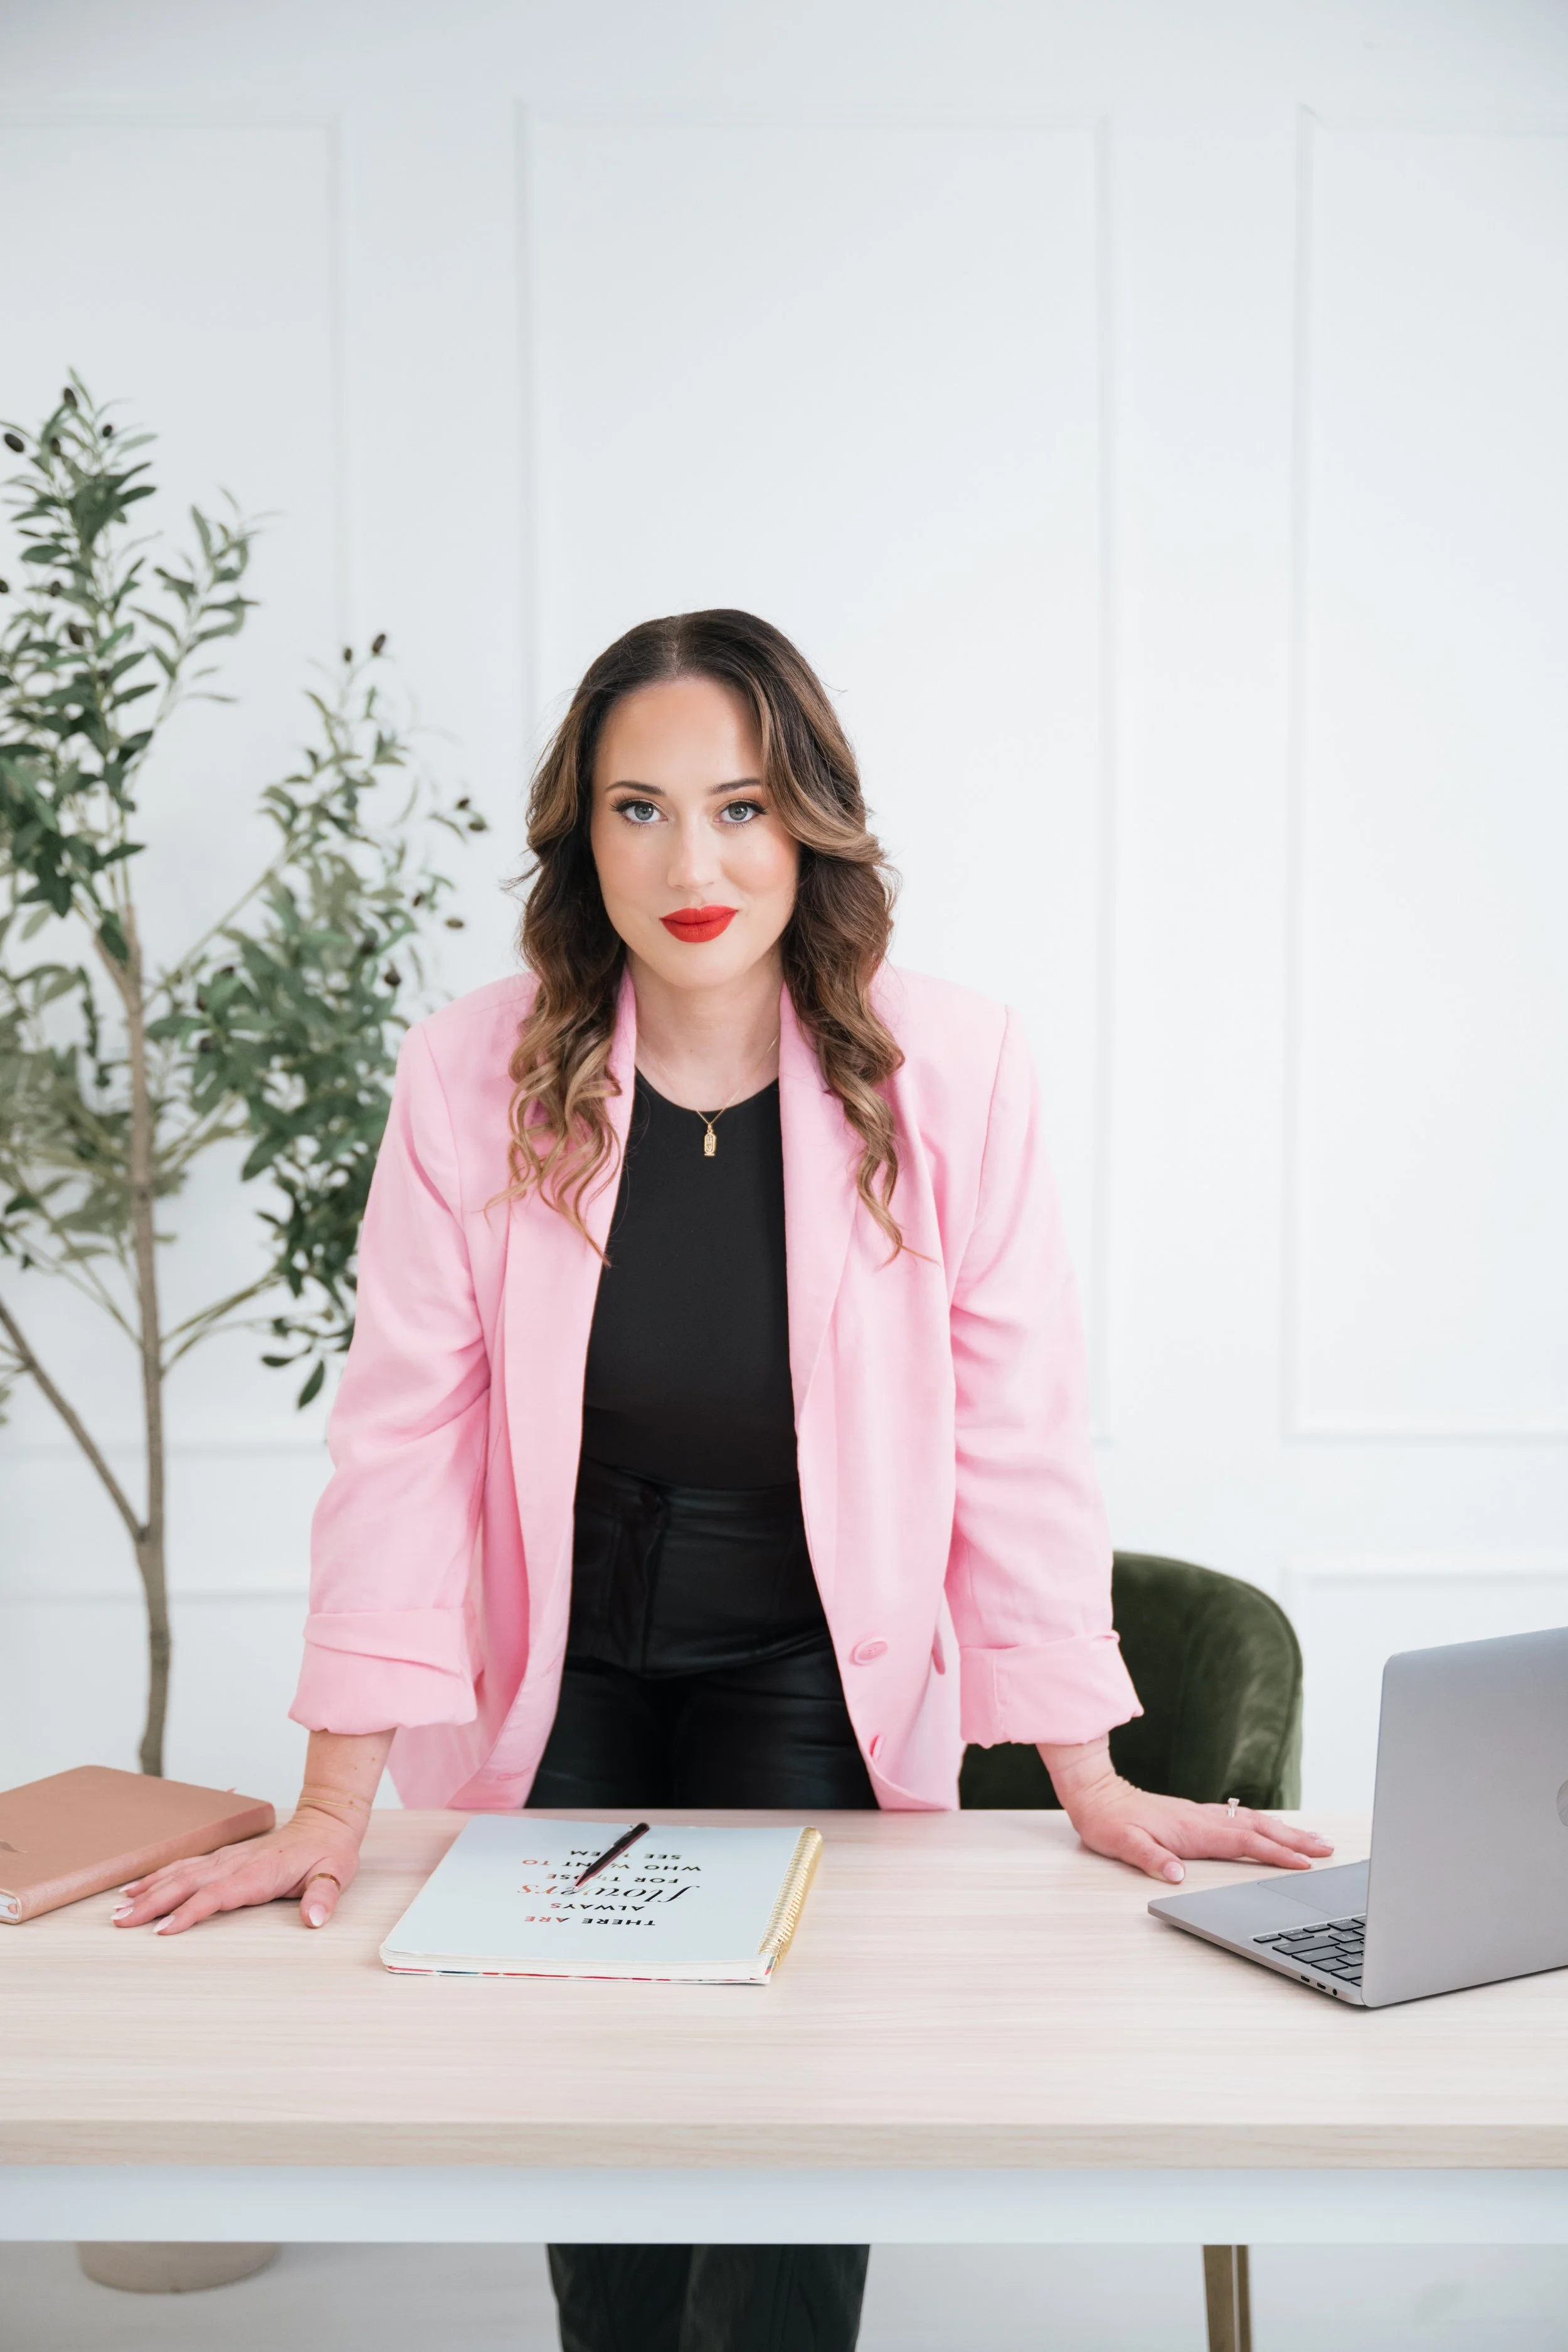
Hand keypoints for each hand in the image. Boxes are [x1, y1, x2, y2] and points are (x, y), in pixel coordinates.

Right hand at [112, 1795, 369, 1935]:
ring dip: (149, 1890)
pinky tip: (138, 1888)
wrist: (326, 1822)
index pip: (217, 1894)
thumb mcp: (335, 1874)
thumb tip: (313, 1918)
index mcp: (259, 1872)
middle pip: (187, 1883)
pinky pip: (185, 1866)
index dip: (190, 1912)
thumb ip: (322, 1896)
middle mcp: (236, 1863)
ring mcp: (227, 1858)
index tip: (164, 1930)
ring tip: (119, 1909)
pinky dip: (159, 1876)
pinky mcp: (223, 1857)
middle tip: (122, 1923)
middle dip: (153, 1904)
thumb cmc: (328, 1852)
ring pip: (180, 1873)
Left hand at [1038, 1739, 1332, 1884]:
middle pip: (1260, 1829)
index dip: (1276, 1853)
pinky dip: (1265, 1826)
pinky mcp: (1197, 1816)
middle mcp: (1203, 1819)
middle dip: (1296, 1839)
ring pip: (1254, 1822)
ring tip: (1316, 1839)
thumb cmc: (1108, 1821)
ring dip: (1287, 1831)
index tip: (1304, 1863)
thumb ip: (1150, 1858)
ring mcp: (1202, 1815)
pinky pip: (1241, 1820)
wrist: (1096, 1794)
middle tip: (1328, 1848)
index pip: (1244, 1843)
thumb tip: (1176, 1876)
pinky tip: (1274, 1831)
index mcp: (1193, 1830)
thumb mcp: (1122, 1844)